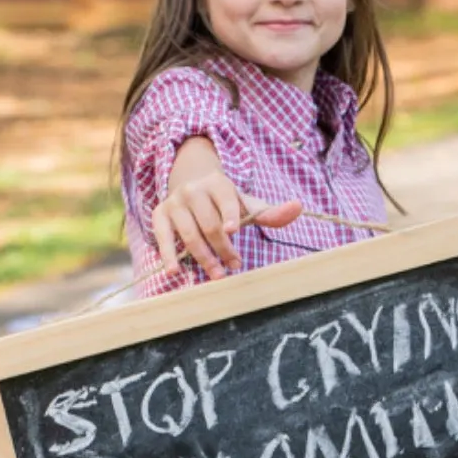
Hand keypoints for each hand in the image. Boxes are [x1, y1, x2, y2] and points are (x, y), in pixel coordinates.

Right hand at [153, 141, 300, 278]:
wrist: (191, 186)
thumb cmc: (224, 202)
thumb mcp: (246, 204)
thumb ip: (269, 212)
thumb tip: (298, 208)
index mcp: (217, 183)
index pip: (225, 199)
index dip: (230, 214)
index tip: (234, 229)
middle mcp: (193, 190)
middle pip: (209, 223)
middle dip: (222, 247)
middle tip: (234, 266)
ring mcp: (174, 202)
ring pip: (188, 234)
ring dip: (202, 257)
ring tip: (216, 274)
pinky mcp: (159, 215)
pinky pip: (162, 236)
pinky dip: (167, 254)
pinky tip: (173, 270)